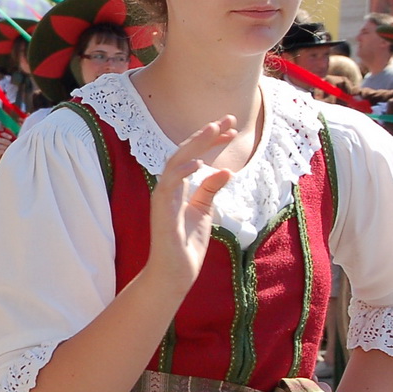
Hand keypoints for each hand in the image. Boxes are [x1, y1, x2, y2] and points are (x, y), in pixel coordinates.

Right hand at [0, 128, 14, 162]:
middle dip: (5, 141)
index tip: (11, 137)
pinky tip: (5, 152)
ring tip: (8, 149)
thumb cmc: (13, 154)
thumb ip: (14, 142)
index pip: (1, 135)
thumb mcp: (14, 147)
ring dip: (4, 147)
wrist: (10, 164)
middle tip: (10, 145)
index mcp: (1, 141)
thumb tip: (16, 138)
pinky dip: (1, 151)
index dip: (5, 135)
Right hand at [143, 117, 236, 291]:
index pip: (194, 155)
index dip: (212, 141)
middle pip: (185, 152)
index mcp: (178, 187)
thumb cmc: (187, 244)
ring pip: (175, 161)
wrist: (175, 272)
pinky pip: (169, 185)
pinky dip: (183, 171)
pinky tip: (200, 161)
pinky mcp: (161, 210)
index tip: (231, 130)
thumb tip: (225, 170)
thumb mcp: (204, 211)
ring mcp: (162, 197)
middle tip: (228, 120)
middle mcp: (168, 187)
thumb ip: (210, 189)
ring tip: (214, 130)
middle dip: (206, 135)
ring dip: (195, 145)